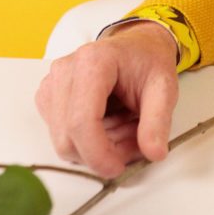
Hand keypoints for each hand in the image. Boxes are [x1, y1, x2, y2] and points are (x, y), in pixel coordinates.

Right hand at [35, 20, 179, 176]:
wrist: (137, 45)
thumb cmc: (149, 61)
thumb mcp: (165, 87)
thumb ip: (158, 121)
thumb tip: (154, 153)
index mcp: (93, 62)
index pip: (82, 122)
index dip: (98, 154)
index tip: (118, 168)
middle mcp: (64, 71)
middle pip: (68, 137)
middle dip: (101, 152)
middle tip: (134, 143)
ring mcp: (52, 84)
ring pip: (63, 141)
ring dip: (96, 148)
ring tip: (126, 128)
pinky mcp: (48, 97)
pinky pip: (61, 135)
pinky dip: (87, 141)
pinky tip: (110, 125)